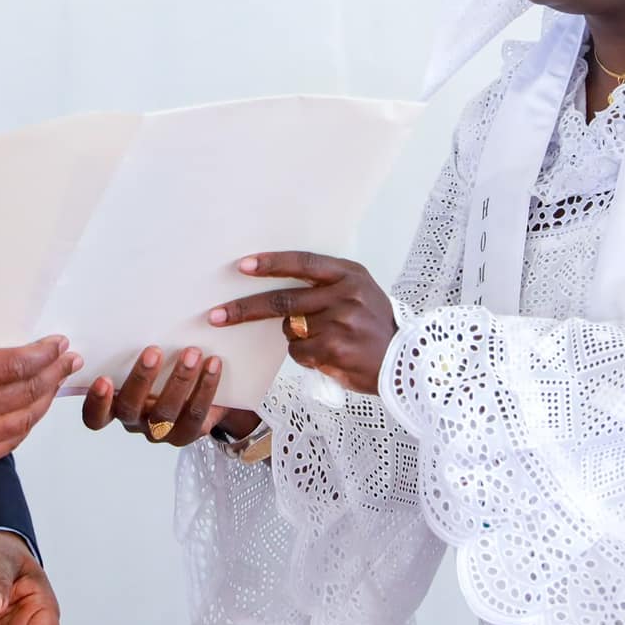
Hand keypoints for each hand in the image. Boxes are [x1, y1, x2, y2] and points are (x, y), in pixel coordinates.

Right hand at [0, 331, 80, 467]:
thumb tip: (13, 336)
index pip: (12, 365)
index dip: (43, 354)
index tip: (58, 343)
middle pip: (24, 392)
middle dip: (53, 373)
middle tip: (69, 359)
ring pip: (22, 421)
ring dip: (45, 399)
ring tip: (56, 381)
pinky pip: (8, 443)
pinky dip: (26, 424)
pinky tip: (34, 408)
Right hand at [81, 345, 251, 446]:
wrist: (203, 395)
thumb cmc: (163, 370)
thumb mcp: (147, 362)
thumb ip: (134, 349)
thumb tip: (137, 312)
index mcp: (116, 407)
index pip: (95, 417)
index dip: (97, 402)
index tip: (102, 378)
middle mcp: (135, 422)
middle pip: (129, 408)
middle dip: (141, 379)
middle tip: (154, 351)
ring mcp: (161, 432)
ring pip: (166, 412)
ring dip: (179, 380)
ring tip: (192, 352)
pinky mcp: (189, 434)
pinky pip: (196, 413)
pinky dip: (206, 386)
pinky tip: (213, 364)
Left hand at [207, 251, 395, 393]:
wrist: (407, 362)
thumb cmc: (376, 327)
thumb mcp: (360, 293)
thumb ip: (326, 285)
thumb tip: (276, 284)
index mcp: (350, 274)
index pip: (302, 262)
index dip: (270, 263)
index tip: (242, 266)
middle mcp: (345, 294)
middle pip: (282, 299)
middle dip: (244, 308)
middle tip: (216, 315)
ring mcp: (340, 322)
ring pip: (291, 329)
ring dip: (296, 337)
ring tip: (324, 341)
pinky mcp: (335, 349)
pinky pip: (300, 352)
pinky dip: (306, 356)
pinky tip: (329, 356)